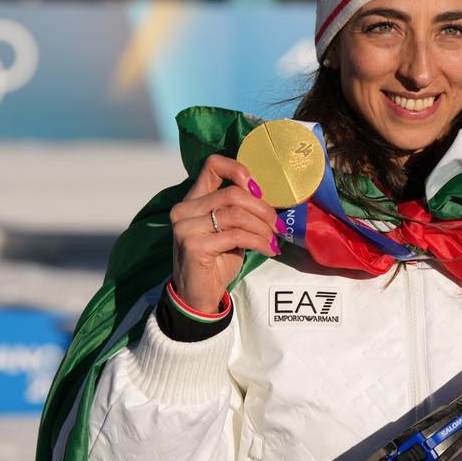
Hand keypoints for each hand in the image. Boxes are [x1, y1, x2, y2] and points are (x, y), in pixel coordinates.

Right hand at [170, 154, 282, 312]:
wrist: (199, 296)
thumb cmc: (218, 260)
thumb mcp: (231, 229)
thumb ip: (240, 210)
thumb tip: (269, 196)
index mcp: (194, 199)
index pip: (213, 165)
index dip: (239, 170)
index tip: (259, 190)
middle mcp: (185, 209)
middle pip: (233, 193)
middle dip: (262, 208)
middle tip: (277, 225)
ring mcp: (186, 227)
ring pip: (237, 214)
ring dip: (262, 227)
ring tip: (272, 239)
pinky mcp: (193, 245)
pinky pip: (236, 235)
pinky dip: (258, 241)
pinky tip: (268, 250)